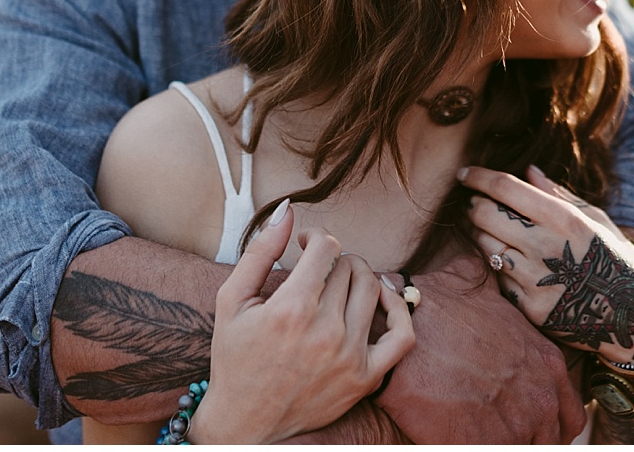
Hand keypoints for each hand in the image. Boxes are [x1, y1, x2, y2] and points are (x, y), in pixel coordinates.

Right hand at [190, 202, 414, 443]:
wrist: (244, 422)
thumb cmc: (234, 358)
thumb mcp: (231, 300)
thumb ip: (259, 252)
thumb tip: (287, 212)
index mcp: (291, 309)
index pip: (327, 247)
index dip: (316, 237)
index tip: (305, 245)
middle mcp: (325, 332)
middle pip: (349, 267)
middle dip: (333, 259)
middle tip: (318, 269)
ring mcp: (349, 357)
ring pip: (372, 290)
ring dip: (358, 275)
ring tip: (340, 280)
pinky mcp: (365, 378)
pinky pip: (402, 335)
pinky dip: (397, 309)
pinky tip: (379, 299)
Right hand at [375, 250, 587, 442]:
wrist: (400, 330)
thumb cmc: (437, 307)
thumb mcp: (483, 292)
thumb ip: (501, 298)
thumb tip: (493, 270)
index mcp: (547, 365)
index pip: (570, 416)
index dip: (550, 424)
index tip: (531, 426)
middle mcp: (540, 398)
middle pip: (549, 441)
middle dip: (528, 439)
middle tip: (500, 431)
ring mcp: (513, 426)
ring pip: (521, 450)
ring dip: (502, 441)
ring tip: (479, 430)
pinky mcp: (480, 444)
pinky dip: (473, 445)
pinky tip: (460, 436)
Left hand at [462, 164, 633, 366]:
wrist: (631, 315)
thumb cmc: (612, 257)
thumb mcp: (594, 218)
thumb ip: (557, 194)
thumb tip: (528, 170)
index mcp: (563, 218)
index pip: (505, 188)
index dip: (478, 177)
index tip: (464, 173)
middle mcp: (546, 246)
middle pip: (486, 215)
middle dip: (473, 205)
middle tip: (474, 203)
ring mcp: (537, 280)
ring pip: (485, 247)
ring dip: (480, 234)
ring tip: (489, 230)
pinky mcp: (531, 308)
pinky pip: (498, 280)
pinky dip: (499, 268)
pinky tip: (510, 263)